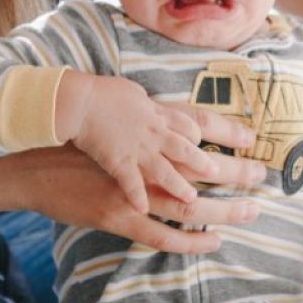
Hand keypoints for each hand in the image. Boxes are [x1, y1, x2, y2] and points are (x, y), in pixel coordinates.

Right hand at [0, 139, 263, 254]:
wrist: (28, 163)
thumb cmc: (66, 141)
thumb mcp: (106, 125)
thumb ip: (137, 127)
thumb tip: (162, 124)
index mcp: (140, 133)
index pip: (194, 127)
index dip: (226, 131)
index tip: (253, 138)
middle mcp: (143, 160)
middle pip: (202, 166)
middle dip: (236, 171)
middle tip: (264, 176)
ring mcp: (133, 190)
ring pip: (191, 203)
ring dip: (224, 207)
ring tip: (251, 211)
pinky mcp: (119, 215)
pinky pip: (163, 233)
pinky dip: (190, 239)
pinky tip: (211, 240)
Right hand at [59, 72, 229, 213]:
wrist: (76, 100)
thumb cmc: (100, 92)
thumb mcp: (131, 93)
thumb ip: (144, 106)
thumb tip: (149, 106)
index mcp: (157, 113)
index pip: (190, 125)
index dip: (205, 135)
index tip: (216, 143)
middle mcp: (153, 133)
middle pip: (187, 150)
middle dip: (209, 163)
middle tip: (226, 173)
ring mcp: (136, 150)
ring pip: (166, 172)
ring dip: (181, 186)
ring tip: (193, 198)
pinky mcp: (116, 163)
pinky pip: (132, 184)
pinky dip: (139, 197)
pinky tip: (145, 210)